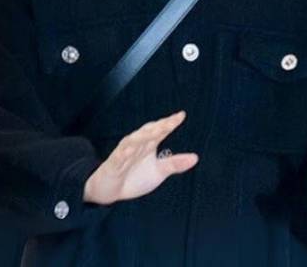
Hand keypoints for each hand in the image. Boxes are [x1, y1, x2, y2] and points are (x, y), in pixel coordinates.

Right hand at [83, 111, 197, 205]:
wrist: (110, 191)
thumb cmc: (134, 177)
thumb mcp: (159, 171)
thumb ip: (175, 163)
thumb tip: (196, 157)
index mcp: (148, 145)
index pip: (160, 131)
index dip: (169, 123)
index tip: (181, 115)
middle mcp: (136, 145)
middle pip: (147, 132)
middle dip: (158, 126)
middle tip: (170, 121)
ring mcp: (124, 154)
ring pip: (132, 141)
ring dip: (143, 135)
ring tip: (155, 130)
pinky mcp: (113, 164)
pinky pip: (118, 157)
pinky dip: (123, 153)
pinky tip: (129, 150)